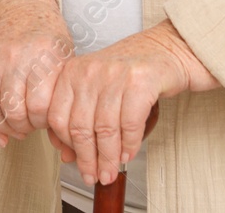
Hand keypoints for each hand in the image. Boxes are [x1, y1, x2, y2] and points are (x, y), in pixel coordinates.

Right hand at [0, 0, 73, 145]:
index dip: (42, 123)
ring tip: (16, 131)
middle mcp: (16, 56)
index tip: (46, 122)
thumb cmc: (48, 39)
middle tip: (30, 128)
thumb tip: (61, 132)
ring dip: (4, 128)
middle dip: (23, 128)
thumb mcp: (65, 57)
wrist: (20, 8)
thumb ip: (63, 90)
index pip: (39, 105)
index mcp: (44, 54)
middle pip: (14, 110)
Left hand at [46, 20, 217, 187]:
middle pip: (80, 127)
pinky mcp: (140, 81)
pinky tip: (128, 153)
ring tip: (111, 171)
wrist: (166, 49)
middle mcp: (90, 70)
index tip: (76, 163)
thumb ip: (79, 118)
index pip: (58, 118)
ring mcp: (115, 74)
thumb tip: (68, 155)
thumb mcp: (97, 89)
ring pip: (105, 129)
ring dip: (109, 158)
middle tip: (95, 175)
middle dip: (88, 159)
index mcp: (72, 72)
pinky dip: (129, 145)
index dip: (67, 147)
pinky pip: (129, 124)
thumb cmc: (130, 72)